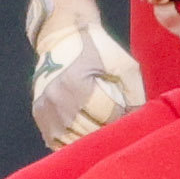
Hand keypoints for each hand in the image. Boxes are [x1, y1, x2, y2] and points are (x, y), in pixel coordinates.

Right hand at [25, 0, 143, 150]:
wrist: (62, 34)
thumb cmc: (98, 48)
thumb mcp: (123, 65)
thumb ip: (135, 95)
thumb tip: (140, 125)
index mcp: (77, 86)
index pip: (105, 121)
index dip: (122, 127)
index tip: (132, 127)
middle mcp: (57, 100)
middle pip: (87, 135)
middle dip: (106, 137)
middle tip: (120, 135)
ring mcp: (45, 109)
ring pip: (70, 143)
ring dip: (88, 144)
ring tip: (103, 139)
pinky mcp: (38, 113)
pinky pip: (55, 141)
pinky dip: (71, 143)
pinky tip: (84, 138)